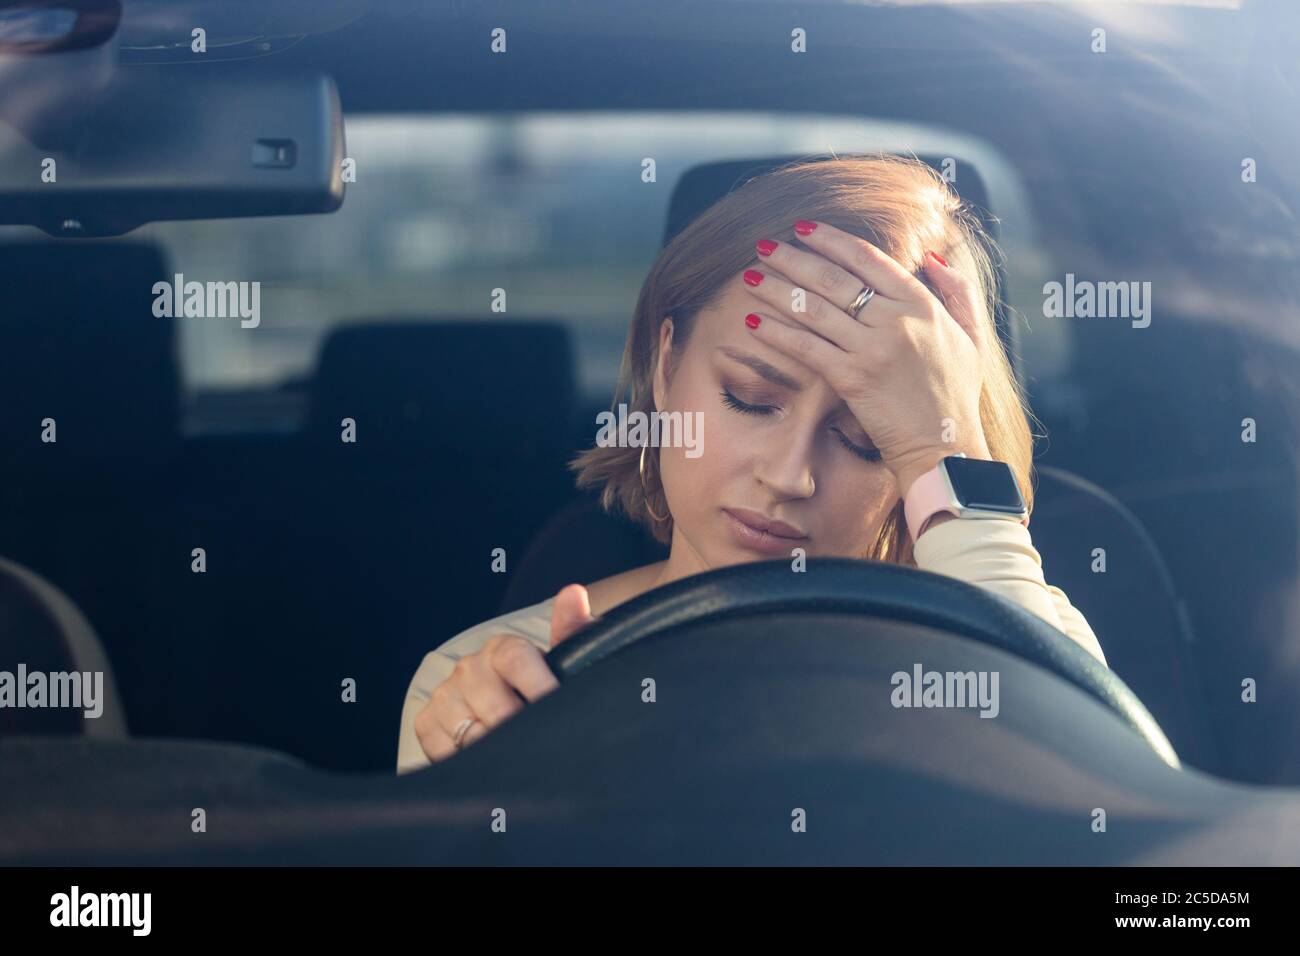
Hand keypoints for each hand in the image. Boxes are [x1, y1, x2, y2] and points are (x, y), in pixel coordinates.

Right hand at [413, 584, 596, 762]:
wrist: (517, 711)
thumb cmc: (546, 685)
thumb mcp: (566, 661)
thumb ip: (572, 630)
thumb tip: (573, 594)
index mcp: (502, 648)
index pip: (515, 659)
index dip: (538, 687)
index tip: (555, 709)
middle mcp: (469, 667)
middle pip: (496, 706)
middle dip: (522, 731)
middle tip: (543, 746)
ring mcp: (445, 695)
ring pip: (472, 734)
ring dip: (500, 752)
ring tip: (521, 757)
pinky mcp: (427, 723)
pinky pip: (446, 752)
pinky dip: (470, 764)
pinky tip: (492, 760)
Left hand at [742, 222, 990, 496]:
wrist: (944, 446)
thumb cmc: (955, 394)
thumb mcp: (972, 336)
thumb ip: (957, 291)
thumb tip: (930, 256)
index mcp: (921, 304)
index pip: (868, 258)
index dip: (831, 240)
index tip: (804, 228)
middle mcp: (895, 321)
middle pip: (832, 278)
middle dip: (793, 258)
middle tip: (763, 246)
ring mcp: (871, 350)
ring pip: (813, 309)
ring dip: (777, 290)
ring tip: (750, 276)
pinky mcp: (851, 379)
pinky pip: (806, 347)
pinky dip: (777, 332)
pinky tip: (754, 321)